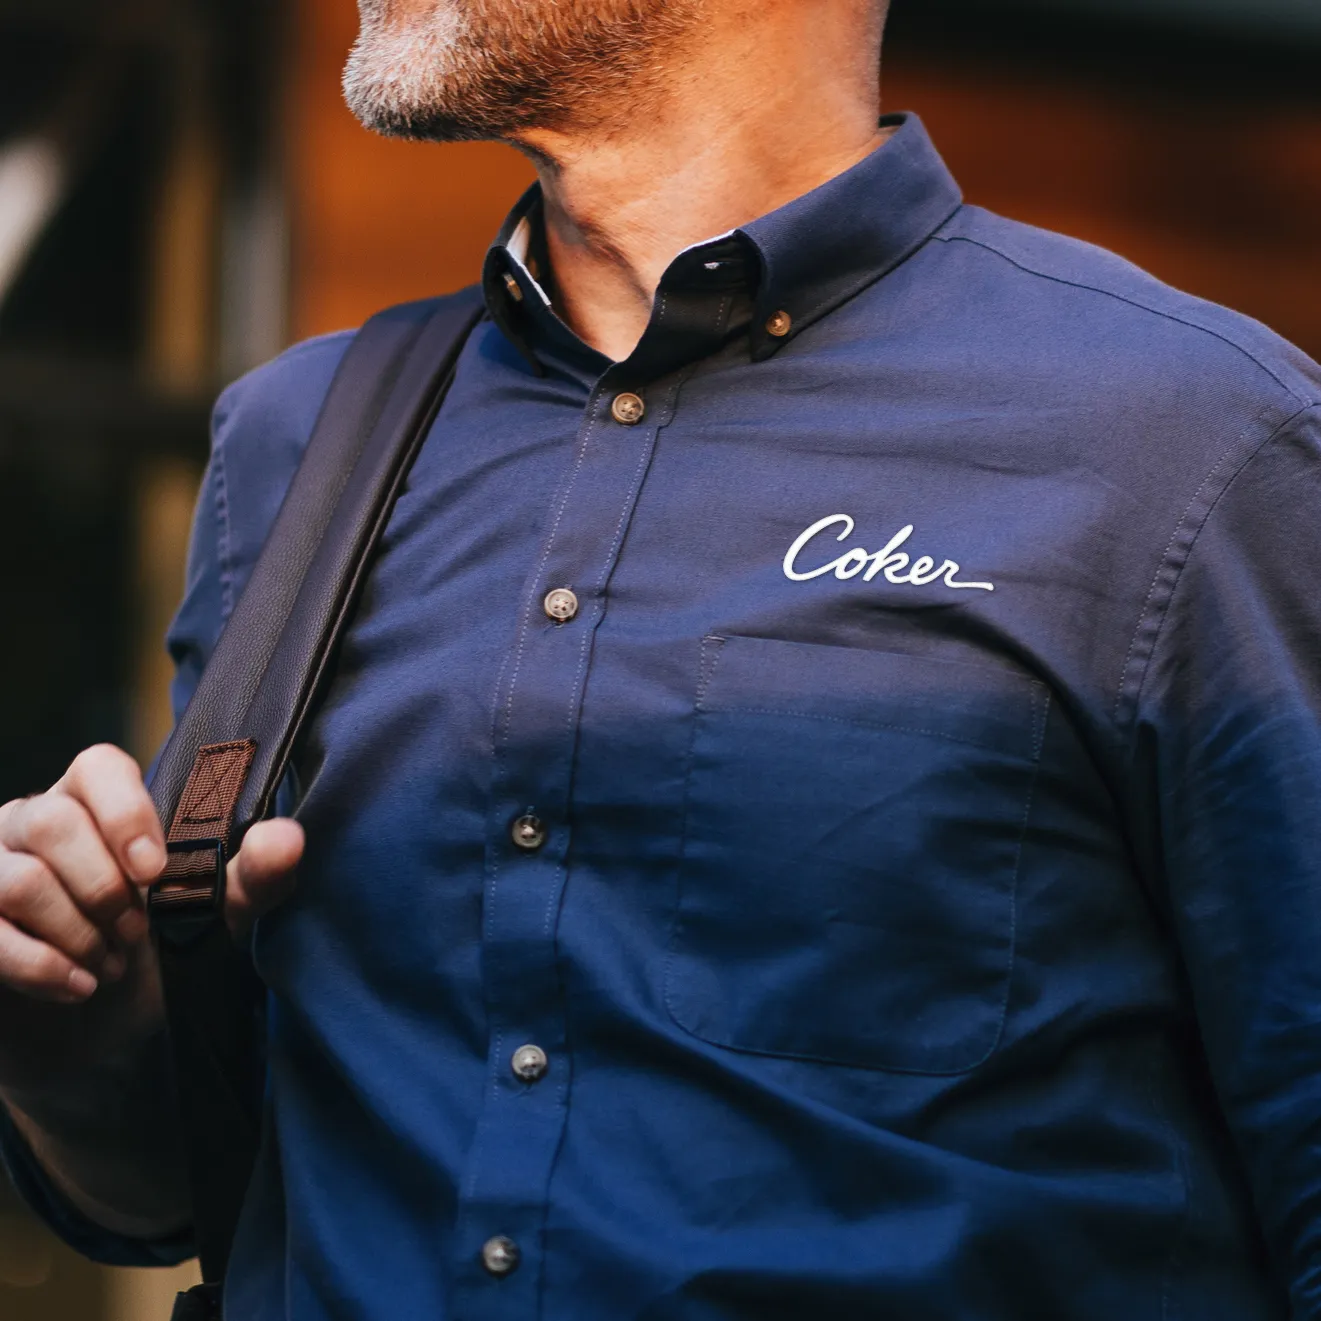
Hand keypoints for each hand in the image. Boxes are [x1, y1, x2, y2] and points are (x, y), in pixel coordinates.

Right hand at [0, 744, 302, 1004]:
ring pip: (18, 878)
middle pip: (53, 822)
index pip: (97, 764)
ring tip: (114, 965)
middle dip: (104, 888)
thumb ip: (253, 874)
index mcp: (96, 799)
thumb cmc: (164, 952)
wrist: (110, 1037)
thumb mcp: (218, 915)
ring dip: (77, 931)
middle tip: (139, 933)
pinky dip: (41, 966)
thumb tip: (289, 838)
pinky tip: (81, 987)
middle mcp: (34, 820)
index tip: (157, 871)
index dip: (126, 814)